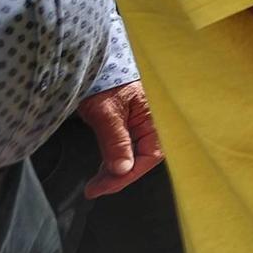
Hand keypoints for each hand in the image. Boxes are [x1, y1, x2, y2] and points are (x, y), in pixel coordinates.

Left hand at [78, 81, 162, 197]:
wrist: (95, 64)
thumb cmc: (105, 82)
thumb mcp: (106, 112)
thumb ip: (115, 141)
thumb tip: (122, 170)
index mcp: (158, 118)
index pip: (150, 155)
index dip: (127, 175)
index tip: (103, 187)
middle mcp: (156, 123)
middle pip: (144, 158)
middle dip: (120, 176)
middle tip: (95, 188)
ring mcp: (145, 124)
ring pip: (136, 155)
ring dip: (117, 170)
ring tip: (96, 182)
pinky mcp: (134, 125)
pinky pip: (131, 148)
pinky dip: (116, 159)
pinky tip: (104, 168)